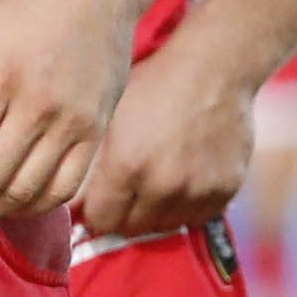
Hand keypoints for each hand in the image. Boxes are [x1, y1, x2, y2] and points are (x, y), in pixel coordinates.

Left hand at [74, 46, 254, 241]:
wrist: (215, 68)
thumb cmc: (156, 84)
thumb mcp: (110, 116)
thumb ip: (90, 162)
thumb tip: (72, 204)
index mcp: (126, 167)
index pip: (100, 220)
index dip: (96, 210)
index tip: (99, 200)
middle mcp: (162, 186)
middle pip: (131, 228)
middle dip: (123, 213)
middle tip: (126, 191)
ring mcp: (196, 191)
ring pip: (163, 226)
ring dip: (154, 212)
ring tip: (155, 183)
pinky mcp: (225, 190)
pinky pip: (196, 218)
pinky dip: (186, 207)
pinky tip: (182, 181)